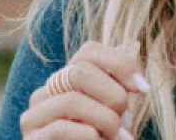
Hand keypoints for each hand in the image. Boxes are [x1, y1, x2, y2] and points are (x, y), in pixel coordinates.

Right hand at [20, 41, 149, 139]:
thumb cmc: (103, 139)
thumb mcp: (115, 109)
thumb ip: (120, 81)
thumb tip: (134, 45)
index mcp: (64, 82)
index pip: (88, 51)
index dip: (120, 63)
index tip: (143, 87)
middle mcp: (43, 94)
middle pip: (80, 72)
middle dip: (113, 95)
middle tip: (127, 121)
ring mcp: (32, 117)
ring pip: (71, 100)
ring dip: (106, 120)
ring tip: (120, 137)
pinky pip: (60, 128)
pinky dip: (91, 137)